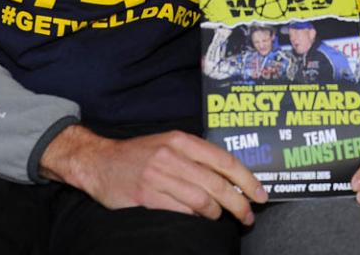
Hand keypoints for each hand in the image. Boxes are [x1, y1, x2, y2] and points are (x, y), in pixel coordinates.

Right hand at [40, 125, 266, 223]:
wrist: (99, 162)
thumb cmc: (139, 154)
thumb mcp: (168, 144)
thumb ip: (196, 156)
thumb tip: (230, 176)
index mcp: (181, 140)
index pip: (224, 160)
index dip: (246, 179)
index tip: (260, 193)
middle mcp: (172, 156)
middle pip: (217, 184)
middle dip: (239, 203)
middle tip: (248, 215)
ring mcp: (159, 177)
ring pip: (202, 200)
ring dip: (218, 213)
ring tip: (223, 218)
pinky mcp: (147, 196)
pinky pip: (182, 211)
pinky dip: (196, 217)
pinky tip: (201, 219)